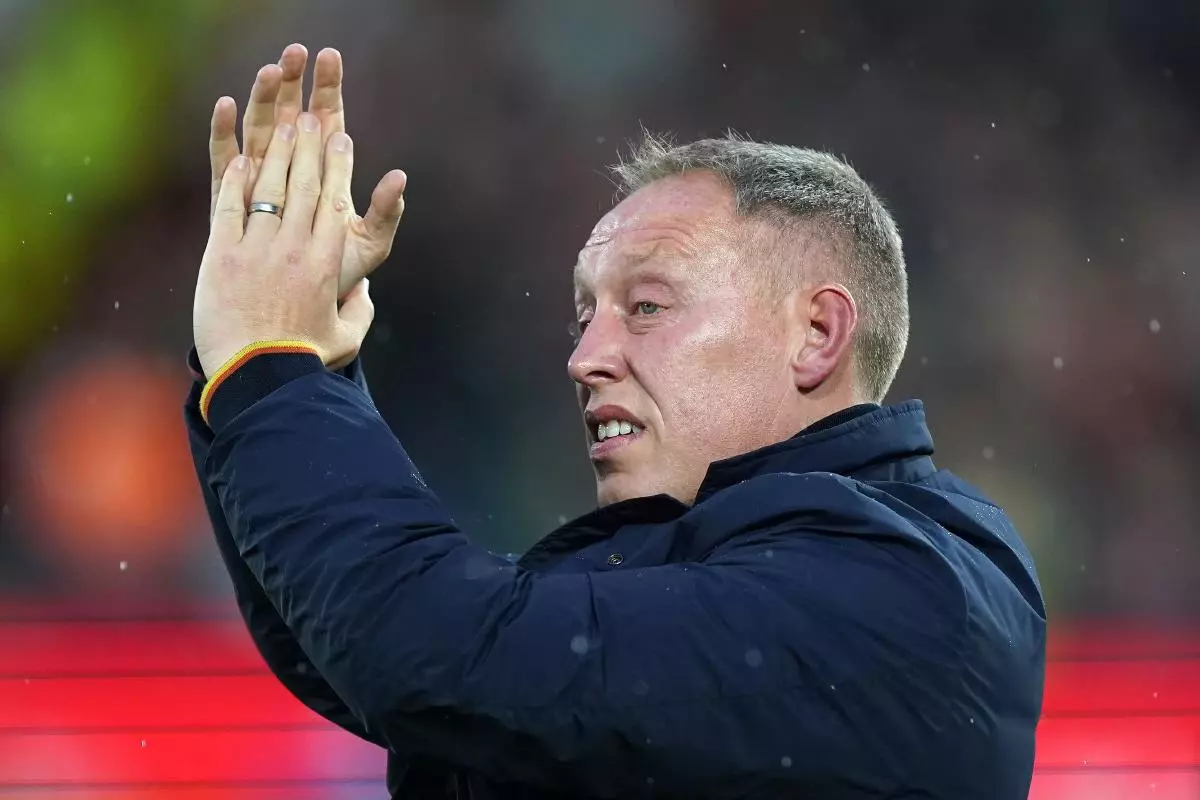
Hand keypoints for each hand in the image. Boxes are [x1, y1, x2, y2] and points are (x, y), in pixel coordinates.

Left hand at [194, 111, 405, 375]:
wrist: (257, 376)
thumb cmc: (303, 361)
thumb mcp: (346, 339)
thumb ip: (360, 310)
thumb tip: (366, 291)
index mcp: (327, 263)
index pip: (335, 202)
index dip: (339, 167)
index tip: (342, 140)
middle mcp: (295, 247)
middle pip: (305, 185)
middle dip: (311, 148)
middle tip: (313, 119)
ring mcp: (257, 248)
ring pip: (270, 189)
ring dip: (277, 153)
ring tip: (282, 126)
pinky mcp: (222, 256)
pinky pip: (230, 208)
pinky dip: (234, 182)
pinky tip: (241, 161)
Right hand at [208, 44, 402, 297]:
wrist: (296, 316)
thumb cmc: (334, 279)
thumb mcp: (368, 245)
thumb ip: (384, 212)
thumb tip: (400, 178)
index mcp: (324, 176)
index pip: (328, 122)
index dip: (329, 89)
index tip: (331, 57)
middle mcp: (290, 174)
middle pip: (291, 118)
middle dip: (295, 83)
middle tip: (297, 51)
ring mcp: (259, 183)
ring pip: (258, 131)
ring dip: (262, 98)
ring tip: (269, 70)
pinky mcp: (230, 201)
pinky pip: (222, 161)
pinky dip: (222, 133)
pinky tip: (224, 105)